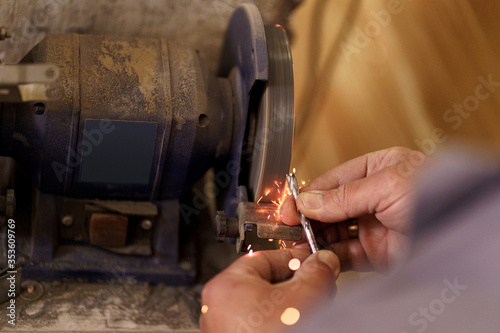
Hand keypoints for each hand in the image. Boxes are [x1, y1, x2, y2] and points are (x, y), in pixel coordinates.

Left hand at [200, 249, 339, 332]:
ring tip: (311, 309)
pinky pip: (258, 325)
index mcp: (225, 287)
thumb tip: (323, 261)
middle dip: (295, 284)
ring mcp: (224, 330)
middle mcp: (217, 308)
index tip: (313, 262)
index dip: (294, 259)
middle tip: (317, 287)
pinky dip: (279, 323)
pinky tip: (298, 325)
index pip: (264, 258)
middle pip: (263, 282)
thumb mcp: (304, 298)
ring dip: (290, 305)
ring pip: (262, 306)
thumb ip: (315, 273)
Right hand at [280, 147, 427, 270]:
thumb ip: (343, 194)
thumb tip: (308, 200)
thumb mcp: (387, 185)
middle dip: (307, 218)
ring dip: (314, 238)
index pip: (332, 181)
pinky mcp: (376, 253)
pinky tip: (316, 255)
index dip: (307, 194)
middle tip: (287, 228)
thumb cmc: (441, 195)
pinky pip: (344, 254)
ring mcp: (373, 225)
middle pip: (328, 207)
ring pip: (333, 232)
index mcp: (377, 170)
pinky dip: (328, 256)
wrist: (463, 233)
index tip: (287, 207)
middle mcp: (373, 197)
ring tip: (297, 244)